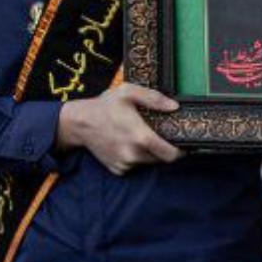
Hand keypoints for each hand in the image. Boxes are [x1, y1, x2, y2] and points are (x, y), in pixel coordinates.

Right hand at [56, 84, 182, 174]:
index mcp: (141, 137)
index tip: (182, 144)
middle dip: (163, 149)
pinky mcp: (117, 169)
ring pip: (147, 162)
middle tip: (158, 135)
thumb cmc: (105, 106)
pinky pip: (134, 166)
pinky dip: (135, 157)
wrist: (79, 123)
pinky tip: (126, 143)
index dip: (180, 151)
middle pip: (160, 159)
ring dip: (148, 153)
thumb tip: (174, 106)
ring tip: (138, 136)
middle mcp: (134, 155)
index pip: (171, 155)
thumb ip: (154, 99)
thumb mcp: (129, 93)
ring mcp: (125, 164)